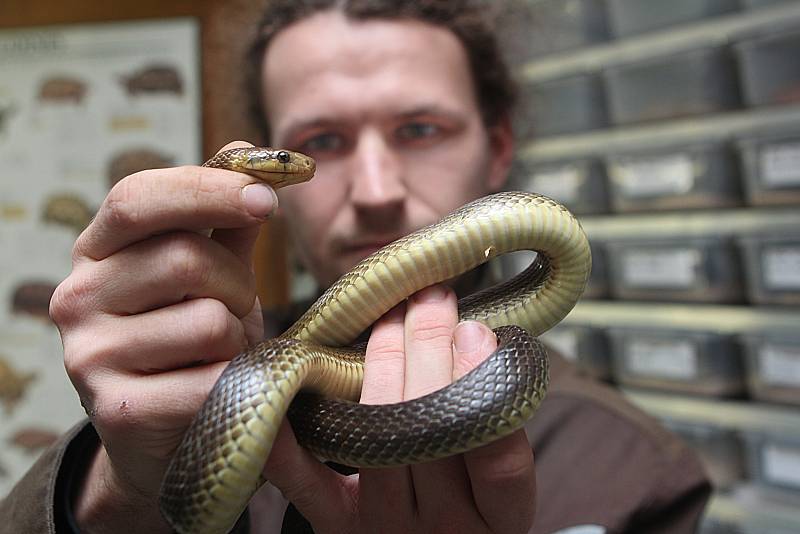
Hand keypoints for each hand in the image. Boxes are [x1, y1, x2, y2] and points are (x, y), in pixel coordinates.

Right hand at [49, 141, 277, 532]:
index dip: (210, 189)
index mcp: (96, 251)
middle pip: (187, 258)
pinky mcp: (117, 409)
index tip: (269, 199)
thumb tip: (250, 151)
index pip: (141, 197)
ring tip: (218, 354)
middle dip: (237, 285)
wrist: (165, 434)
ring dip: (237, 338)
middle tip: (236, 309)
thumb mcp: (209, 277)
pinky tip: (215, 391)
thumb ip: (225, 221)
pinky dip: (234, 382)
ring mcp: (88, 355)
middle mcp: (77, 297)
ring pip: (208, 320)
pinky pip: (211, 378)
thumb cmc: (192, 342)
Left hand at [265, 285, 536, 533]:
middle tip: (430, 297)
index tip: (476, 329)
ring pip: (377, 442)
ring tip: (390, 316)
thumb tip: (471, 333)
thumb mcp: (502, 476)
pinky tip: (290, 390)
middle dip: (428, 349)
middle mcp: (443, 530)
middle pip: (429, 435)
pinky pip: (308, 484)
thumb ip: (493, 416)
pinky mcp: (338, 528)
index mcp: (496, 520)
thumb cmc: (472, 501)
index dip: (484, 386)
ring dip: (380, 365)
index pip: (500, 459)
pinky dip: (292, 438)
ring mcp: (386, 529)